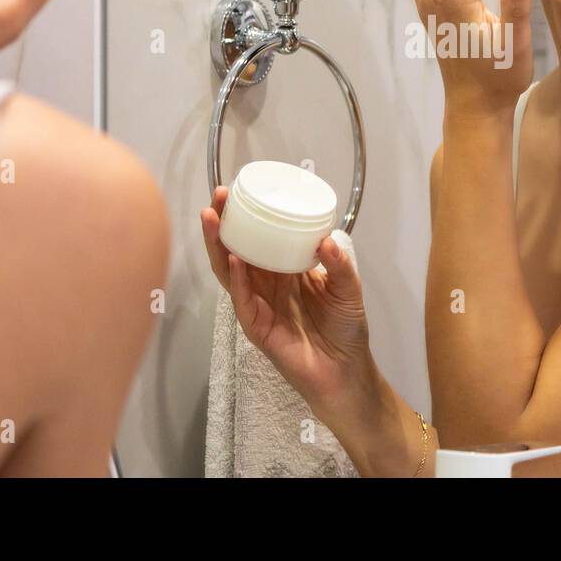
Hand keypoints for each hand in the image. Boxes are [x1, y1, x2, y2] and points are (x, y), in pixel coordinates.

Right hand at [200, 186, 371, 414]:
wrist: (346, 370)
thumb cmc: (345, 328)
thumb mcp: (348, 288)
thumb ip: (339, 265)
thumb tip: (325, 240)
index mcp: (285, 270)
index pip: (259, 238)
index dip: (248, 216)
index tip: (239, 190)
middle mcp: (266, 284)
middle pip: (236, 249)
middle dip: (224, 223)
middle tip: (218, 197)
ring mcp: (257, 304)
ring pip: (229, 271)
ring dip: (219, 244)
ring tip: (212, 219)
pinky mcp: (256, 326)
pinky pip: (242, 299)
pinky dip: (237, 278)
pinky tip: (234, 258)